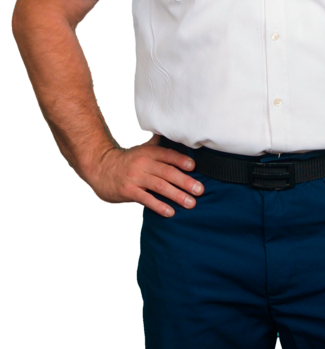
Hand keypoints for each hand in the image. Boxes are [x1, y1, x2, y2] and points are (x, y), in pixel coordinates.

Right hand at [89, 135, 203, 217]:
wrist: (101, 168)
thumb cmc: (128, 160)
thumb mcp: (142, 150)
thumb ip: (159, 145)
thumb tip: (177, 135)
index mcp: (149, 152)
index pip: (168, 155)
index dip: (181, 160)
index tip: (194, 166)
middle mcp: (143, 163)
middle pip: (167, 172)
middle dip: (185, 181)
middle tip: (200, 190)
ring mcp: (136, 177)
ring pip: (160, 186)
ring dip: (177, 195)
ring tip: (191, 203)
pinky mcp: (128, 191)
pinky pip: (146, 199)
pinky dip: (159, 206)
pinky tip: (171, 212)